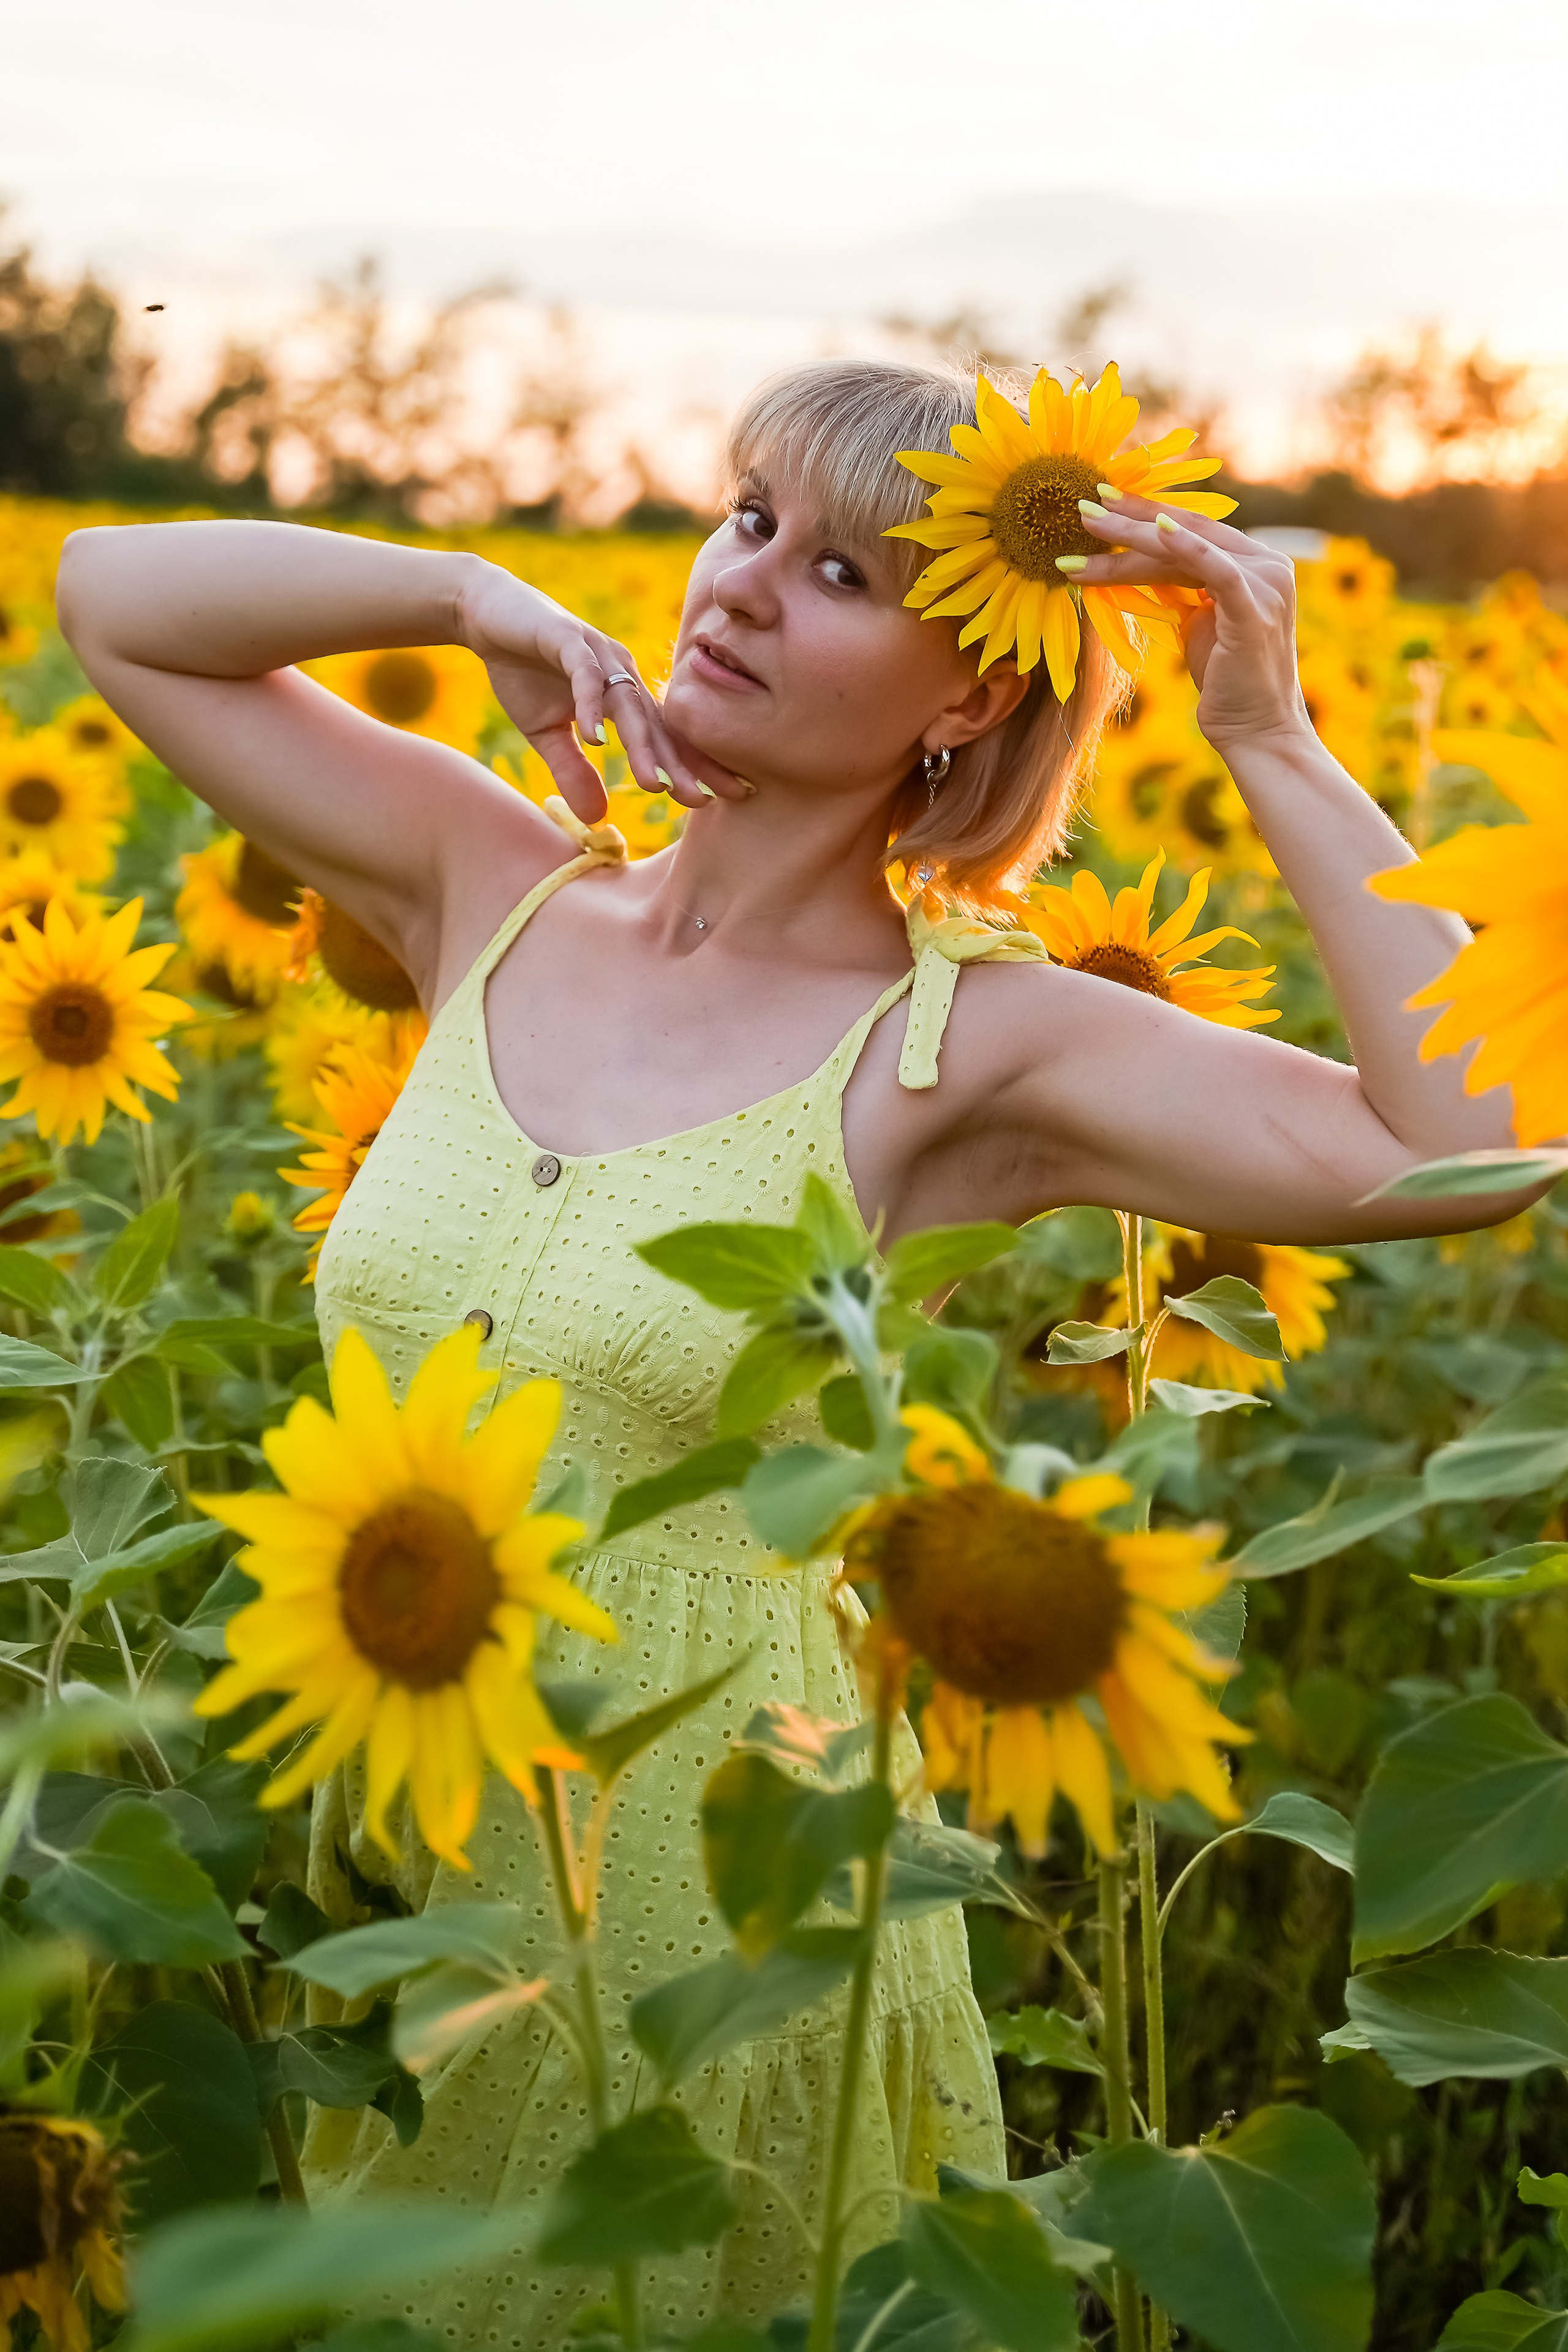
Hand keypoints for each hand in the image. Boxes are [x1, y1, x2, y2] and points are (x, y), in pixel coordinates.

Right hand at [457, 563, 740, 820]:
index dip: (694, 768)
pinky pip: (584, 675)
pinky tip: (594, 739)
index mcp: (624, 696)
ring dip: (642, 746)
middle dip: (683, 766)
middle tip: (704, 802)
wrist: (488, 615)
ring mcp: (597, 654)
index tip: (724, 801)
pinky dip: (590, 706)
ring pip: (628, 704)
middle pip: (658, 726)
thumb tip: (597, 818)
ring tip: (655, 784)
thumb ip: (573, 770)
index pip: (665, 738)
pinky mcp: (566, 639)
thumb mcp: (546, 733)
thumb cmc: (524, 670)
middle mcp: (620, 674)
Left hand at [1070, 494, 1312, 754]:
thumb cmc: (1226, 683)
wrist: (1257, 731)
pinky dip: (1185, 546)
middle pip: (1187, 529)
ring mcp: (1265, 584)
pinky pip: (1216, 568)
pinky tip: (1154, 530)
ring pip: (1187, 548)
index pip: (1192, 529)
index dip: (1146, 514)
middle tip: (1084, 503)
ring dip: (1132, 536)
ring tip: (1087, 524)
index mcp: (1254, 564)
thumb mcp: (1198, 623)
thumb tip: (1142, 563)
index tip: (1102, 503)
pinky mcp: (1255, 608)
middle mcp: (1267, 565)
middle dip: (1131, 517)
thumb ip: (1181, 588)